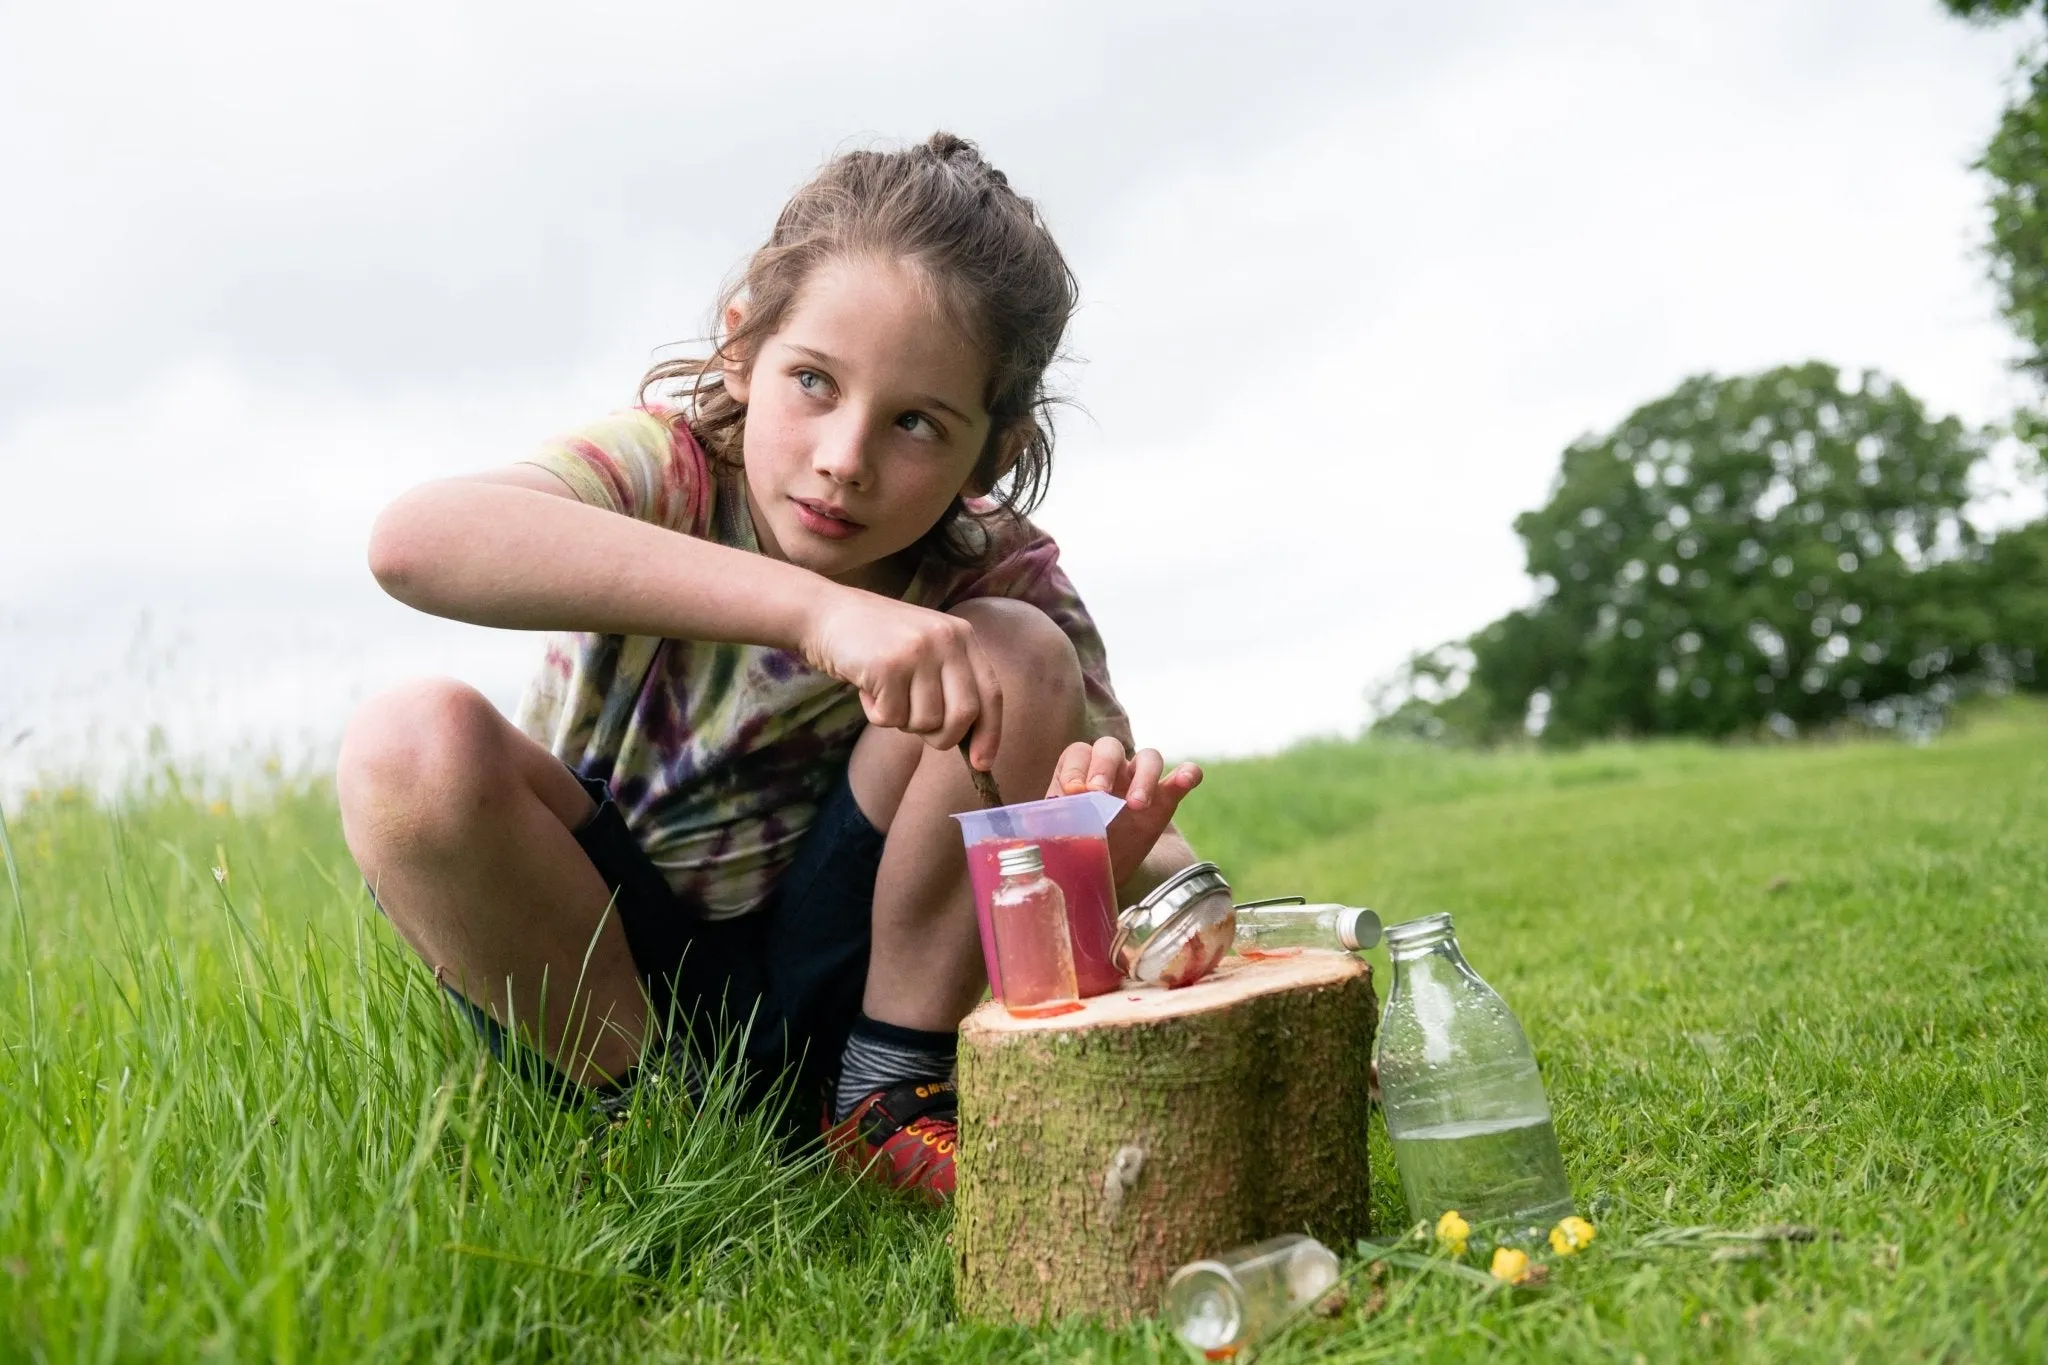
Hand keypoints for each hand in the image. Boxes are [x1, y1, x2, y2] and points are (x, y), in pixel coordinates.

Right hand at [798, 585, 1003, 768]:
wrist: (826, 613)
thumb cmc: (877, 642)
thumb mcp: (925, 650)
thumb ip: (950, 683)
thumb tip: (973, 744)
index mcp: (962, 636)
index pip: (991, 694)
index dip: (989, 734)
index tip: (981, 764)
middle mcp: (947, 640)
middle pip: (964, 715)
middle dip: (941, 737)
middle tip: (915, 727)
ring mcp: (918, 651)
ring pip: (925, 721)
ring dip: (901, 721)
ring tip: (886, 692)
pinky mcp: (889, 665)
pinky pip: (891, 718)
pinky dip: (876, 714)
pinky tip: (867, 688)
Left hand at [1045, 736, 1202, 886]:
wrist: (1102, 871)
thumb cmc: (1076, 848)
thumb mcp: (1058, 838)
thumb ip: (1046, 827)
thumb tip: (1029, 825)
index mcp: (1078, 772)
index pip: (1078, 754)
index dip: (1076, 768)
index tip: (1074, 793)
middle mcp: (1110, 770)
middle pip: (1110, 748)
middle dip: (1104, 766)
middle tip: (1098, 794)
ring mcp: (1140, 782)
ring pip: (1148, 757)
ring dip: (1143, 776)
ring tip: (1136, 805)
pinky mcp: (1166, 799)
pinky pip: (1182, 776)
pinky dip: (1187, 774)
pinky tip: (1186, 779)